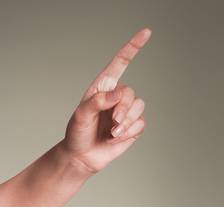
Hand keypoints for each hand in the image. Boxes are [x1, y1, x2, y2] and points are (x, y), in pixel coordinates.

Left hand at [62, 28, 151, 173]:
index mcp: (102, 88)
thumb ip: (97, 102)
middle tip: (112, 123)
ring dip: (125, 123)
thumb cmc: (77, 133)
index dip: (133, 47)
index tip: (146, 32)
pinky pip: (140, 124)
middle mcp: (116, 97)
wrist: (81, 157)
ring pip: (138, 108)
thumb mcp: (80, 116)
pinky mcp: (133, 126)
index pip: (120, 63)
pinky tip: (115, 139)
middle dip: (122, 109)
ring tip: (111, 133)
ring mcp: (126, 111)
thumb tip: (117, 94)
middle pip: (130, 93)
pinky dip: (128, 133)